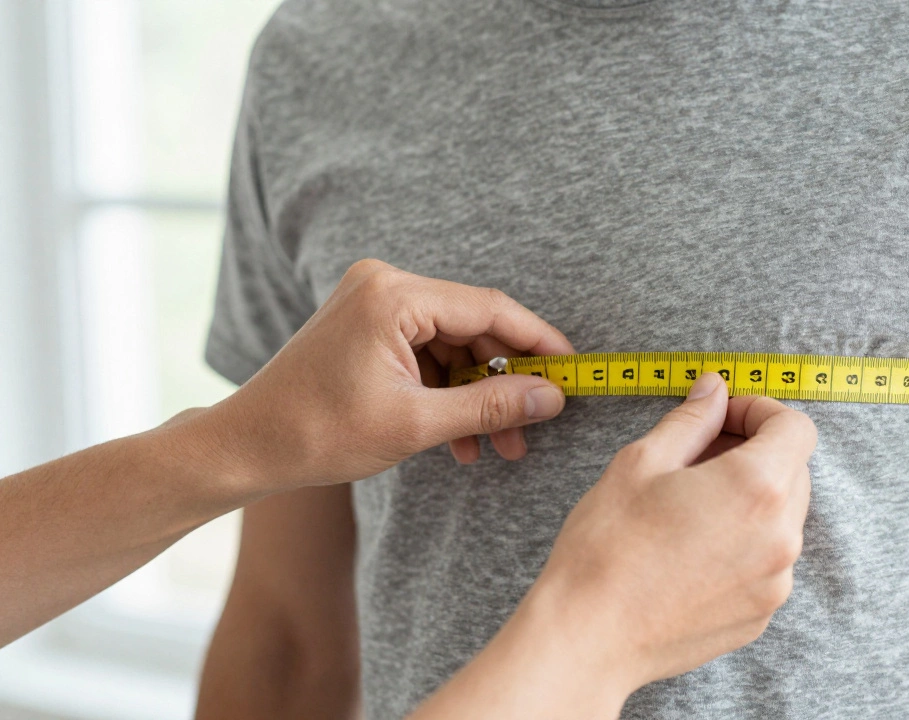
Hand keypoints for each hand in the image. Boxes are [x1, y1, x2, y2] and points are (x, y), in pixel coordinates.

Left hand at [180, 259, 574, 491]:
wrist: (247, 447)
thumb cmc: (316, 433)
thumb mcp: (415, 425)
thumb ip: (489, 407)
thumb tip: (551, 397)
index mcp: (393, 295)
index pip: (489, 309)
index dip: (538, 343)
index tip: (574, 372)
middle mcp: (385, 286)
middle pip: (475, 326)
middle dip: (506, 382)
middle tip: (536, 424)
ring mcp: (375, 304)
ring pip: (455, 346)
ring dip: (479, 396)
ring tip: (501, 446)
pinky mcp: (370, 327)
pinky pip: (429, 355)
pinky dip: (449, 393)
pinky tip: (463, 439)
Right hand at [533, 371, 817, 692]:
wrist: (590, 637)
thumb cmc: (607, 546)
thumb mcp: (641, 462)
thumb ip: (692, 419)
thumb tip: (715, 389)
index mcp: (757, 487)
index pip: (795, 428)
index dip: (761, 411)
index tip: (725, 416)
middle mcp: (781, 536)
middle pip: (794, 471)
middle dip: (755, 452)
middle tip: (698, 455)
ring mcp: (776, 581)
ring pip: (781, 518)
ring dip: (750, 499)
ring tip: (690, 505)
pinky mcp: (761, 614)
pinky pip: (767, 561)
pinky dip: (743, 543)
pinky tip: (691, 548)